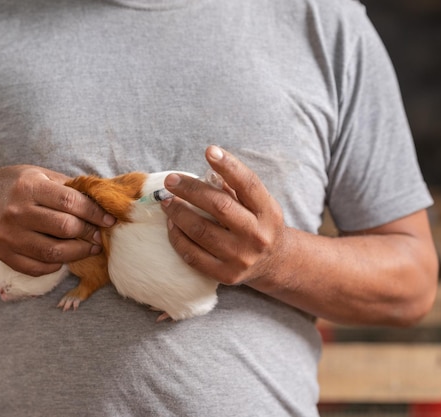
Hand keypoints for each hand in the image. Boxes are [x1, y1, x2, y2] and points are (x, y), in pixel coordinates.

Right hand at [0, 165, 115, 275]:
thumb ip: (73, 189)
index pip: (71, 202)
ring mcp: (7, 234)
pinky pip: (38, 267)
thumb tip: (107, 203)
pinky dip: (57, 264)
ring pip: (54, 253)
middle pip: (65, 228)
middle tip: (100, 235)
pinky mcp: (1, 253)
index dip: (95, 213)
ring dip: (79, 253)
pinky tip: (65, 256)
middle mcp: (16, 211)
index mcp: (30, 186)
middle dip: (89, 233)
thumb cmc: (22, 185)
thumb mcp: (45, 175)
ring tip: (91, 248)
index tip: (109, 220)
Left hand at [161, 146, 290, 287]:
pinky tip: (171, 225)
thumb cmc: (259, 224)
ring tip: (166, 202)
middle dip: (190, 190)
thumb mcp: (259, 204)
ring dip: (178, 213)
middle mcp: (257, 235)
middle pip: (219, 206)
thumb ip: (236, 188)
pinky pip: (193, 256)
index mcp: (268, 212)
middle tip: (171, 180)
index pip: (248, 184)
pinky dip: (178, 238)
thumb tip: (207, 170)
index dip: (229, 166)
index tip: (209, 151)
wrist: (274, 262)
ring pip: (201, 231)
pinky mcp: (226, 274)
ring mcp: (241, 257)